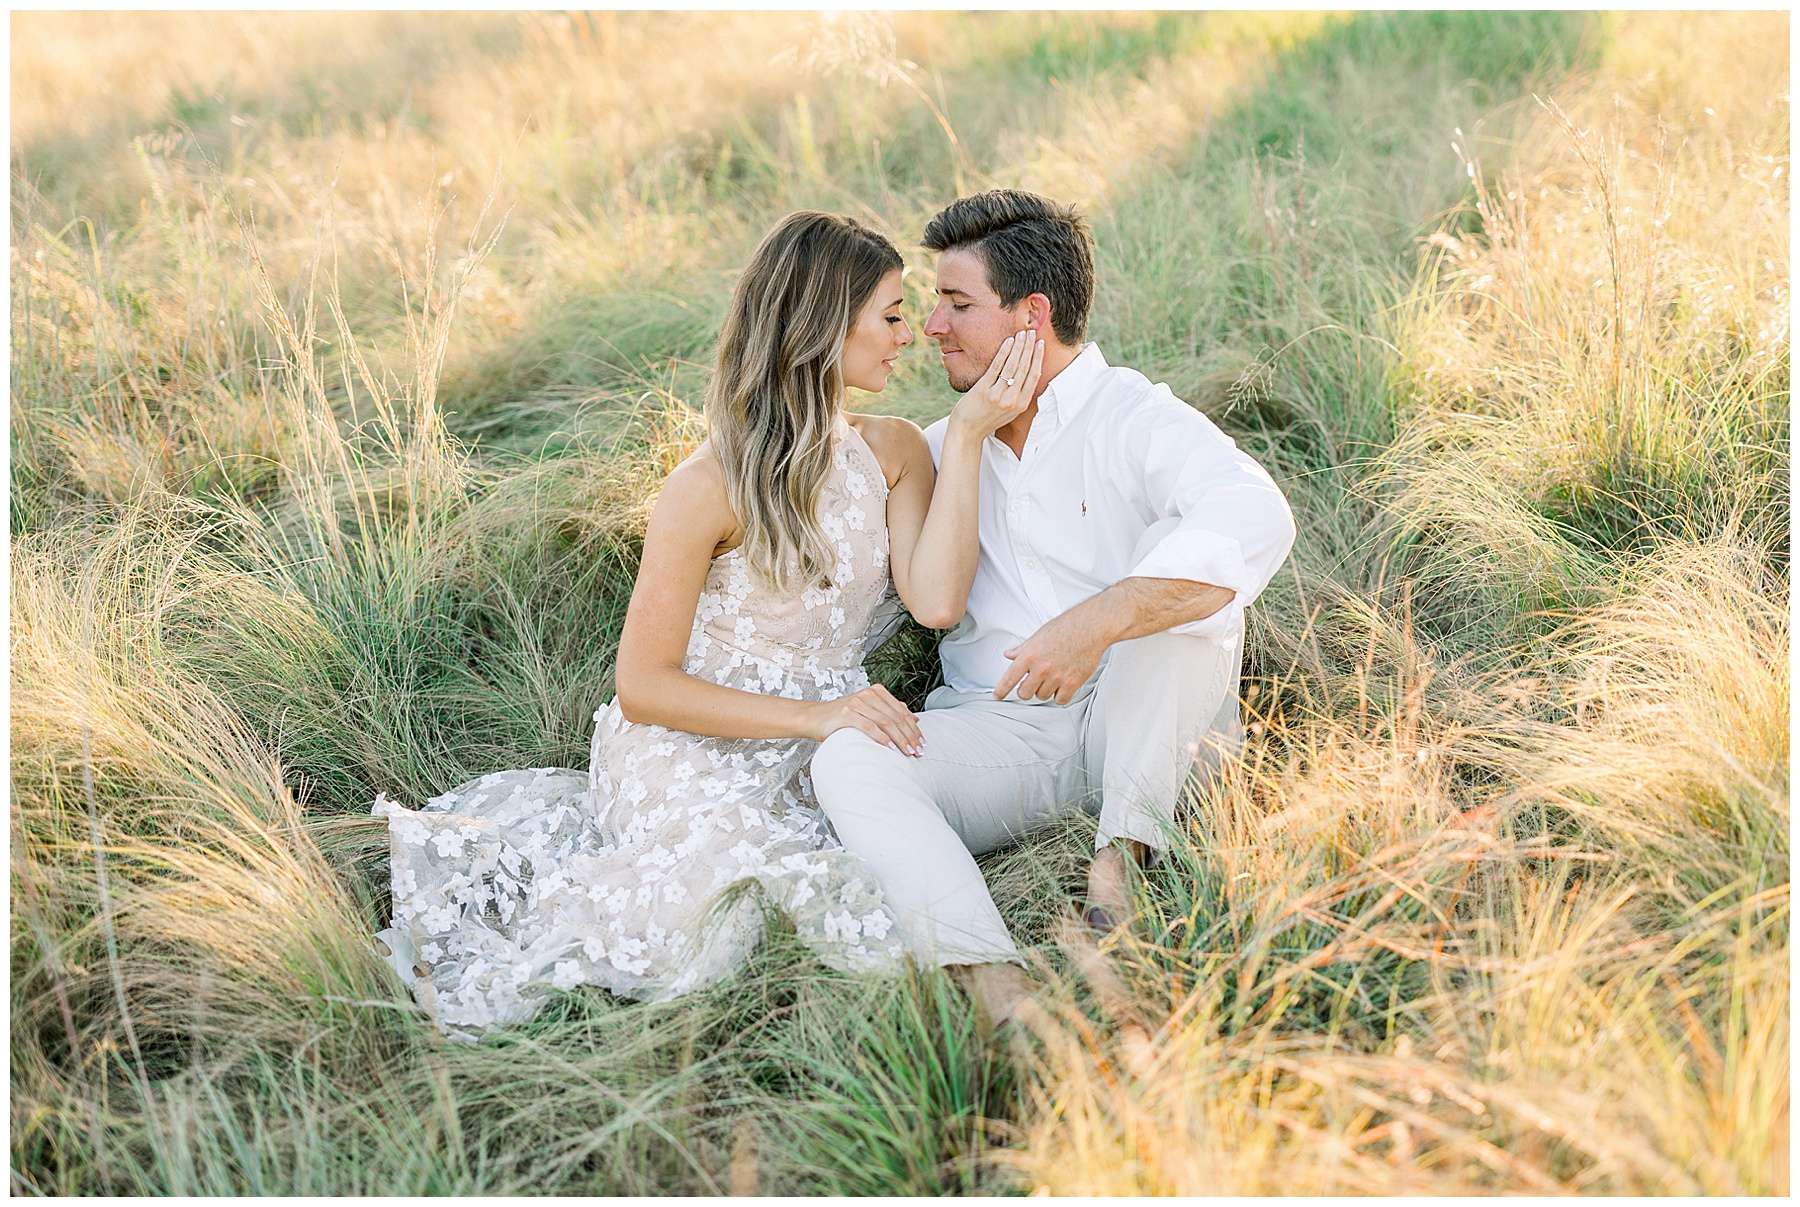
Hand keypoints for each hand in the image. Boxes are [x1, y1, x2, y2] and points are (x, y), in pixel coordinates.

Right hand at [805, 684, 923, 755]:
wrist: (816, 718)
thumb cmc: (843, 717)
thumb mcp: (869, 710)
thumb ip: (890, 711)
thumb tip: (914, 719)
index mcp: (877, 691)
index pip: (901, 711)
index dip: (914, 728)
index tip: (922, 743)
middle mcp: (868, 694)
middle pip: (896, 717)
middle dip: (910, 736)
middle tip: (918, 751)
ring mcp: (857, 703)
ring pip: (886, 722)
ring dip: (900, 739)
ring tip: (908, 752)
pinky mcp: (847, 713)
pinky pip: (870, 726)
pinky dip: (882, 738)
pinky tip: (890, 747)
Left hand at [946, 330, 1044, 443]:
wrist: (967, 432)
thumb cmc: (988, 419)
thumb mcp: (1010, 411)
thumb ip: (1019, 395)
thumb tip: (1027, 373)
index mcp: (1021, 404)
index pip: (1034, 376)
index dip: (1038, 358)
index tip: (1041, 343)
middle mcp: (1012, 400)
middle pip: (1025, 368)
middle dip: (1029, 347)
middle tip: (1032, 332)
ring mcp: (997, 395)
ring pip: (1012, 365)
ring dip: (1019, 346)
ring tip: (1022, 333)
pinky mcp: (983, 389)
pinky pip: (996, 367)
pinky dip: (1004, 352)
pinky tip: (1008, 341)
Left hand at [993, 610, 1110, 704]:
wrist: (1091, 627)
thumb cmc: (1068, 627)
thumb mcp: (1039, 635)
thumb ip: (1022, 648)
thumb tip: (1009, 654)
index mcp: (1029, 655)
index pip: (1009, 678)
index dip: (1001, 690)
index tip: (998, 696)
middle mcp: (1041, 668)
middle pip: (1025, 693)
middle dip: (1026, 690)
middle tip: (1032, 683)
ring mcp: (1056, 677)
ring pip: (1042, 696)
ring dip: (1045, 690)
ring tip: (1052, 677)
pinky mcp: (1072, 683)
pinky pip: (1060, 700)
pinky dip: (1060, 696)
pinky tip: (1062, 686)